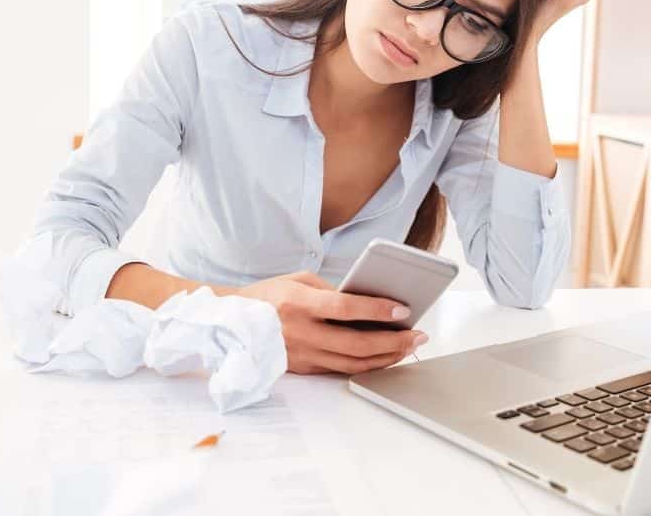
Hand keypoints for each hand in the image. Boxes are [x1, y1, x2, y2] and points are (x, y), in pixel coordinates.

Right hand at [237, 271, 428, 374]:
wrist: (232, 324)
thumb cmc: (267, 297)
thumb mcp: (297, 280)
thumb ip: (330, 291)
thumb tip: (367, 302)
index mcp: (297, 304)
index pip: (344, 309)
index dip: (376, 310)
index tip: (403, 309)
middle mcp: (300, 333)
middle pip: (355, 344)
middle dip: (392, 342)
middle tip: (418, 335)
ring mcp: (302, 355)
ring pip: (352, 363)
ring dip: (386, 357)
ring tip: (409, 347)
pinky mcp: (303, 369)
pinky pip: (341, 369)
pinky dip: (368, 364)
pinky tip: (386, 356)